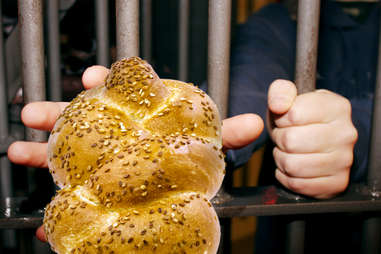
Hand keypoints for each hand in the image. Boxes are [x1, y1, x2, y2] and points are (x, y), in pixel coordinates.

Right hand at [7, 66, 263, 241]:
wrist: (184, 196)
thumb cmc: (192, 161)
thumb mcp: (209, 148)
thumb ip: (228, 135)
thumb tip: (257, 122)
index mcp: (139, 122)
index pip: (117, 97)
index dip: (102, 85)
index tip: (90, 77)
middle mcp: (118, 138)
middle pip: (84, 121)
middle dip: (59, 113)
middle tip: (37, 113)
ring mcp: (104, 162)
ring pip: (68, 153)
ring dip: (43, 151)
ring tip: (20, 146)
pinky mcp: (97, 188)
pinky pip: (74, 197)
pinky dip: (59, 210)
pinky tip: (45, 221)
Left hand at [267, 79, 357, 198]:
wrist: (314, 140)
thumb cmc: (300, 119)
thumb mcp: (289, 98)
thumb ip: (281, 92)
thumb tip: (279, 105)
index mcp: (337, 107)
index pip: (293, 114)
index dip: (281, 118)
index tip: (286, 119)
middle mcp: (346, 134)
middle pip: (291, 141)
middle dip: (280, 139)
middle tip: (285, 137)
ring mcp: (344, 161)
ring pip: (293, 165)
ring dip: (282, 159)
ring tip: (289, 151)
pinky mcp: (337, 183)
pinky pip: (298, 184)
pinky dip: (287, 177)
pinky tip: (293, 166)